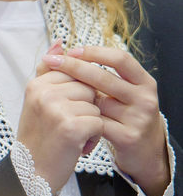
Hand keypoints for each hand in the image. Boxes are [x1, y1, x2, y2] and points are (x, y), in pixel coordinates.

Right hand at [16, 41, 102, 190]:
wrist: (31, 172)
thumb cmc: (39, 137)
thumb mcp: (38, 100)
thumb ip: (49, 70)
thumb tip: (60, 42)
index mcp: (36, 84)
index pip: (75, 74)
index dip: (77, 95)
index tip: (62, 112)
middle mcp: (43, 93)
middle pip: (87, 87)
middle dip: (85, 108)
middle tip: (66, 125)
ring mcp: (56, 109)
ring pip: (95, 104)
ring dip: (90, 123)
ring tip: (71, 136)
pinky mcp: (71, 127)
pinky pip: (98, 122)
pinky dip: (93, 137)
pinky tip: (77, 145)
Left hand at [46, 45, 168, 195]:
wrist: (142, 151)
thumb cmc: (121, 114)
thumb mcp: (115, 91)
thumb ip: (91, 70)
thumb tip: (58, 44)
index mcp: (144, 81)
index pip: (120, 59)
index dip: (94, 52)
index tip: (71, 50)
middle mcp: (145, 97)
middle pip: (104, 78)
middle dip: (74, 68)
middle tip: (51, 62)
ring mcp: (138, 118)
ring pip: (97, 102)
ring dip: (75, 98)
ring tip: (57, 94)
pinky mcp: (128, 137)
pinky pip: (95, 123)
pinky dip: (79, 119)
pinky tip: (67, 117)